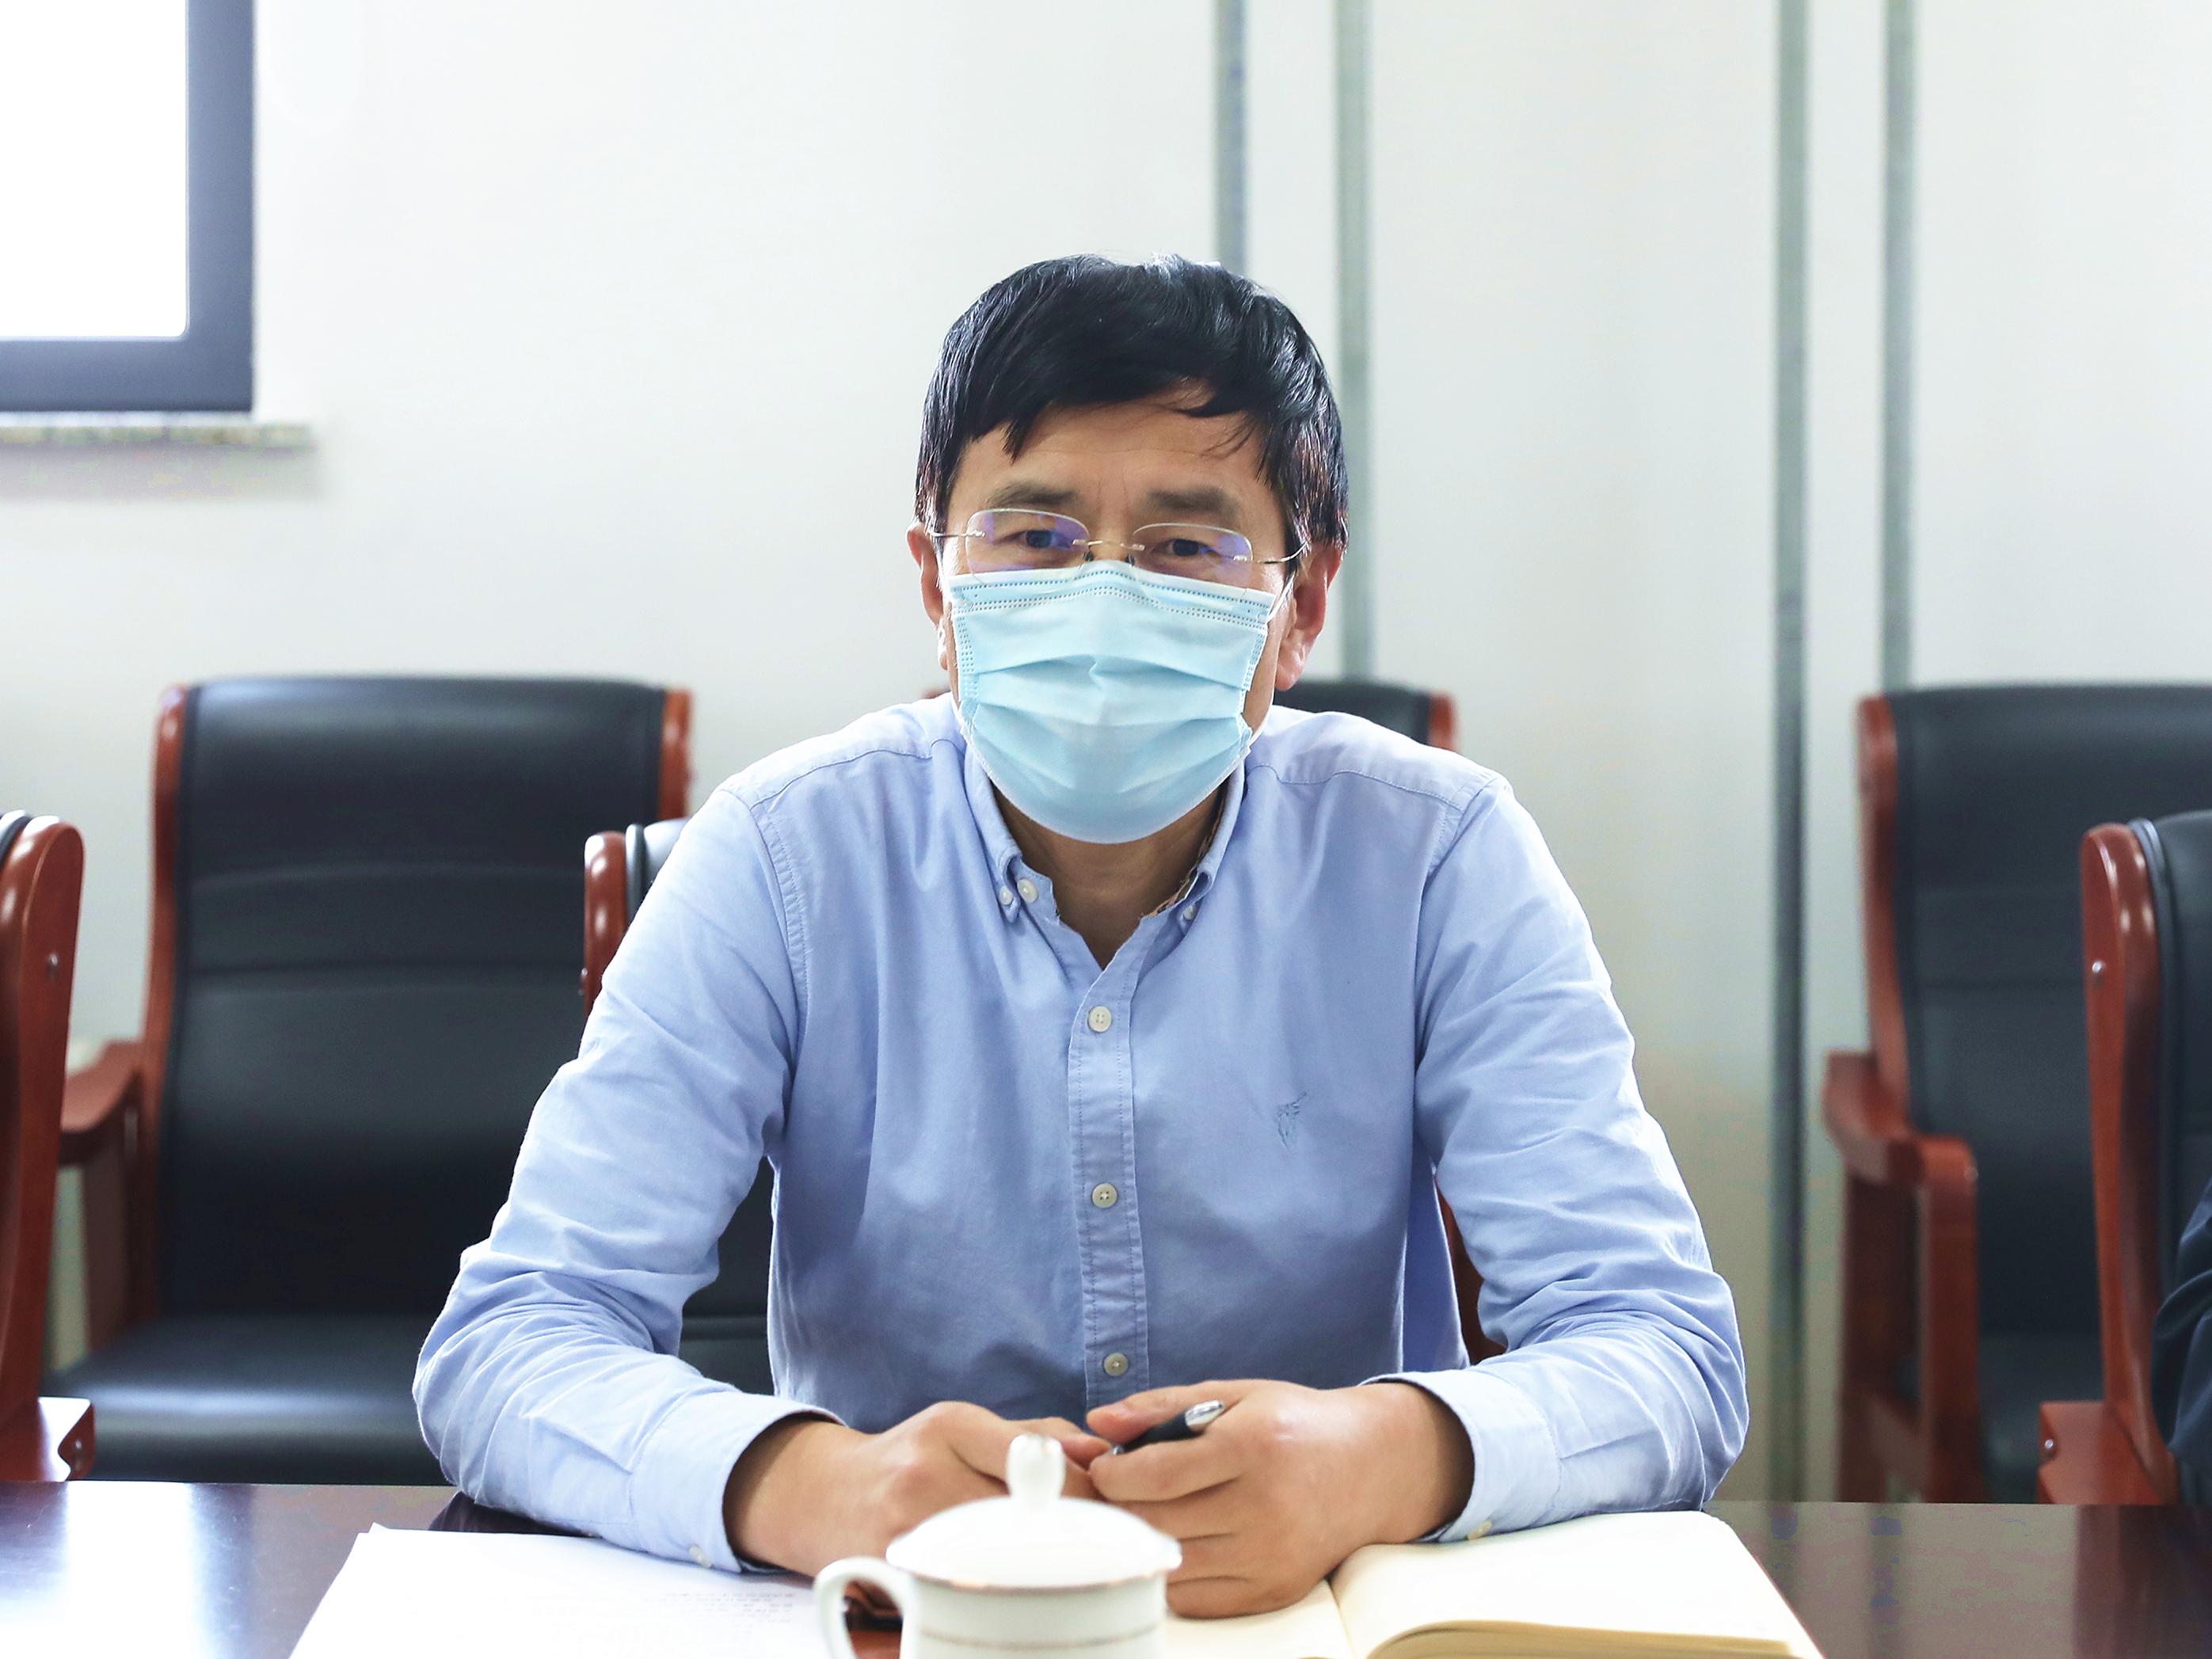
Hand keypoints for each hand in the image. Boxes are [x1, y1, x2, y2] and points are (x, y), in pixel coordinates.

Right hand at [724, 1401, 1110, 1573]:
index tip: (1109, 1504)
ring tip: (1054, 1569)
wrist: (822, 1498)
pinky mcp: (897, 1586)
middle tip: (1093, 1545)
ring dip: (1041, 1572)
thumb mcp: (963, 1424)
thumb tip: (1101, 1452)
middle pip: (1029, 1516)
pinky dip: (997, 1601)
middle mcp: (924, 1479)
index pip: (1041, 1459)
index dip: (1087, 1489)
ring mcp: (907, 1537)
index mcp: (949, 1429)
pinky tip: (1011, 1595)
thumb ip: (1035, 1432)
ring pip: (1004, 1564)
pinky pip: (967, 1601)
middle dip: (1071, 1534)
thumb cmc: (909, 1458)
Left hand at [1086, 1380, 1471, 1618]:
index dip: (1113, 1474)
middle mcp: (1265, 1507)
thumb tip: (1097, 1420)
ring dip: (1141, 1543)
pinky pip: (1197, 1598)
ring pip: (1172, 1566)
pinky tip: (1175, 1543)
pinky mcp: (1274, 1591)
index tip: (1103, 1466)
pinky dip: (1173, 1574)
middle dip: (1118, 1509)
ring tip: (1140, 1515)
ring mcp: (1271, 1556)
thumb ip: (1161, 1407)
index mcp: (1253, 1447)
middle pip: (1158, 1523)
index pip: (1156, 1475)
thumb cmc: (1294, 1424)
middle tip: (1109, 1494)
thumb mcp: (1234, 1397)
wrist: (1370, 1468)